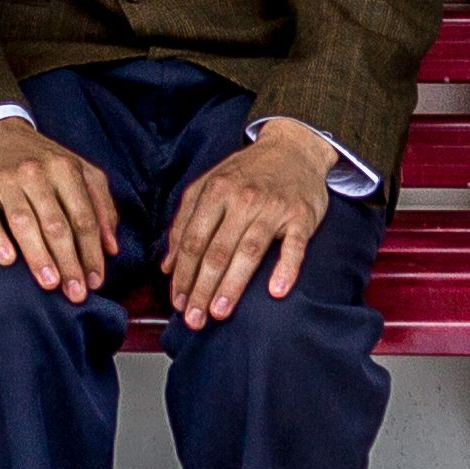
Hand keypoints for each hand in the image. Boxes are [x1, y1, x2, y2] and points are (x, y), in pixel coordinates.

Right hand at [0, 118, 120, 303]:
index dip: (92, 252)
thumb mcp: (80, 172)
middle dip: (70, 261)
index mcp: (66, 170)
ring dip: (38, 255)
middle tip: (76, 293)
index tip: (96, 281)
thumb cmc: (44, 162)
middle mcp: (37, 174)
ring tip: (50, 283)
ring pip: (24, 222)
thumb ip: (101, 205)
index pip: (84, 218)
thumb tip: (112, 248)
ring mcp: (6, 181)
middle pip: (57, 224)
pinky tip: (7, 261)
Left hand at [164, 118, 337, 328]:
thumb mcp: (209, 186)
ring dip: (232, 285)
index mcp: (216, 191)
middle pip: (217, 251)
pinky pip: (294, 246)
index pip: (193, 241)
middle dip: (202, 288)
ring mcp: (274, 208)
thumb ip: (184, 222)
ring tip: (219, 312)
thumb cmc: (247, 172)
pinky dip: (286, 268)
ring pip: (249, 251)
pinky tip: (276, 291)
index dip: (183, 275)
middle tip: (194, 319)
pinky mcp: (302, 216)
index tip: (177, 302)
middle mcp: (243, 199)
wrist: (294, 149)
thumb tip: (167, 265)